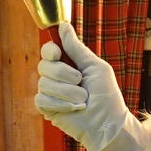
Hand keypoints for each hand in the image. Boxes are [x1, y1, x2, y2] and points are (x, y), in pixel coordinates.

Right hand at [36, 22, 141, 150]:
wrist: (108, 125)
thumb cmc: (107, 96)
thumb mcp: (95, 67)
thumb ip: (77, 49)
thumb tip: (63, 25)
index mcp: (69, 64)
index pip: (48, 51)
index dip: (50, 51)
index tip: (58, 54)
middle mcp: (57, 76)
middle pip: (44, 65)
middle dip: (64, 73)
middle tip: (80, 82)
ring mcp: (51, 92)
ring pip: (44, 83)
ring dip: (67, 92)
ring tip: (83, 100)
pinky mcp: (47, 108)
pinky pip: (42, 99)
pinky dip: (60, 104)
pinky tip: (74, 109)